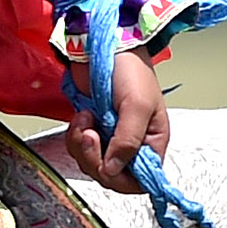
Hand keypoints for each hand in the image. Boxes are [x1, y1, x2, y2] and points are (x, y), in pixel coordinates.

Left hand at [57, 47, 170, 194]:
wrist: (105, 46)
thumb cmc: (130, 70)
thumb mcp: (137, 106)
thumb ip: (127, 141)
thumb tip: (113, 170)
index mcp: (152, 143)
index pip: (140, 181)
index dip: (121, 179)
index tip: (108, 164)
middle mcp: (132, 145)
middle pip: (110, 175)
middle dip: (94, 159)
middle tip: (90, 135)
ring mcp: (109, 138)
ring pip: (90, 163)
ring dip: (81, 145)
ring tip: (85, 119)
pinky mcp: (91, 129)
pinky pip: (77, 148)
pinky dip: (74, 135)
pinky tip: (82, 115)